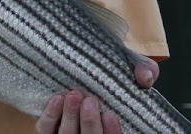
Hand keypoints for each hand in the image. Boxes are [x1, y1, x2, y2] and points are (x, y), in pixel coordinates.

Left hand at [34, 59, 158, 133]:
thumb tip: (145, 76)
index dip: (113, 132)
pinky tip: (56, 99)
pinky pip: (46, 130)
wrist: (83, 63)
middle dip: (90, 124)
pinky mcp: (49, 128)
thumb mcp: (130, 69)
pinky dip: (50, 116)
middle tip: (89, 101)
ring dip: (70, 119)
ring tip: (73, 95)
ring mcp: (69, 133)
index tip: (110, 115)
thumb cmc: (110, 72)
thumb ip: (142, 71)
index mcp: (110, 128)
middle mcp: (92, 133)